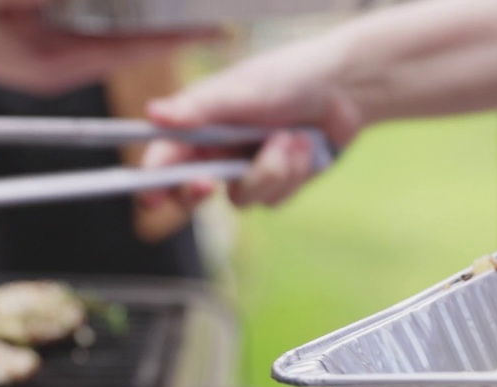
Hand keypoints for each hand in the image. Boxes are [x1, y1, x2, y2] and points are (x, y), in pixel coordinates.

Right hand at [0, 0, 215, 95]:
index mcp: (51, 64)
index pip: (129, 49)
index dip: (175, 36)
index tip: (218, 27)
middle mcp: (62, 60)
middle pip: (133, 37)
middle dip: (172, 20)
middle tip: (218, 13)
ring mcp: (56, 45)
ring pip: (118, 25)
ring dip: (147, 10)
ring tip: (194, 7)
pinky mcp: (49, 30)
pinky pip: (95, 16)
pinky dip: (121, 8)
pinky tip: (144, 2)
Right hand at [140, 30, 362, 208]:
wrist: (345, 89)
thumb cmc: (290, 78)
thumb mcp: (241, 91)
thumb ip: (197, 110)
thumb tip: (153, 113)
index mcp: (200, 125)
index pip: (165, 157)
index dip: (152, 180)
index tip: (151, 197)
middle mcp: (218, 151)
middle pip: (189, 193)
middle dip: (197, 192)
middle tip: (207, 184)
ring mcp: (247, 170)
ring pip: (240, 198)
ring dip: (269, 170)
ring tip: (290, 137)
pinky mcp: (276, 185)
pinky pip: (273, 199)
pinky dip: (293, 173)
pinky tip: (305, 147)